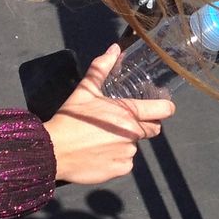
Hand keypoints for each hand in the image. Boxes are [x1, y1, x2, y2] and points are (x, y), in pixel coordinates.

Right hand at [44, 44, 174, 184]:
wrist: (52, 152)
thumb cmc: (71, 119)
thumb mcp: (86, 90)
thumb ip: (102, 68)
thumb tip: (115, 49)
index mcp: (128, 112)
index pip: (163, 110)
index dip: (165, 107)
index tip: (162, 106)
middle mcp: (133, 134)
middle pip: (153, 129)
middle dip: (145, 124)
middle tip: (125, 120)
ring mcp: (127, 154)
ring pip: (136, 145)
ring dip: (126, 141)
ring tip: (105, 137)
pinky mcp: (120, 170)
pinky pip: (126, 162)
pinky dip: (117, 158)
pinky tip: (101, 153)